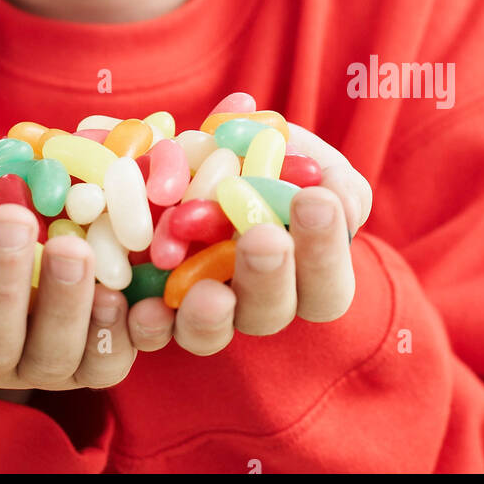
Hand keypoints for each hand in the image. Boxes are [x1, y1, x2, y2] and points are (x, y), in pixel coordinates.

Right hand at [0, 189, 138, 396]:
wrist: (26, 232)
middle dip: (2, 282)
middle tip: (13, 220)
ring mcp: (42, 367)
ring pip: (54, 356)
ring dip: (65, 301)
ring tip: (72, 247)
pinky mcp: (93, 362)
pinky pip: (109, 362)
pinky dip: (123, 333)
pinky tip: (128, 298)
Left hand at [126, 123, 373, 355]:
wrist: (190, 152)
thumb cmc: (261, 155)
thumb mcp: (299, 153)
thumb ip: (328, 175)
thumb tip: (339, 195)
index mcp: (302, 272)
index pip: (327, 283)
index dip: (325, 248)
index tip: (315, 199)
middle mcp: (255, 300)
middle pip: (271, 311)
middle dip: (270, 276)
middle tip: (265, 238)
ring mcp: (204, 308)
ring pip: (212, 332)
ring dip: (212, 316)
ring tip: (210, 293)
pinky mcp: (155, 307)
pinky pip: (153, 331)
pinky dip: (151, 325)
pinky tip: (145, 308)